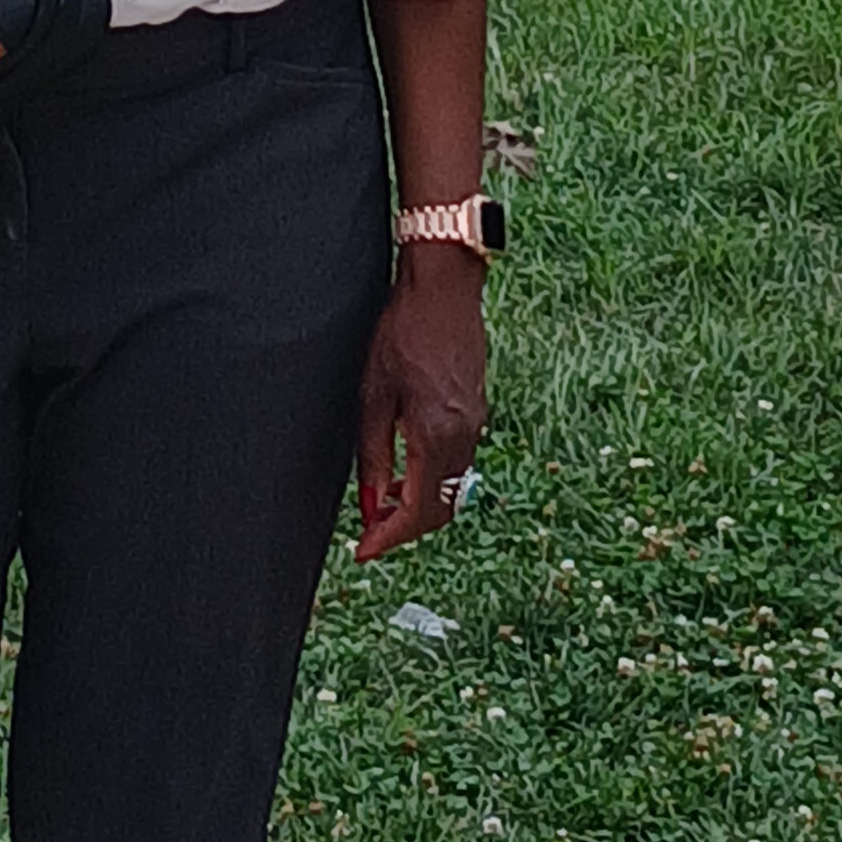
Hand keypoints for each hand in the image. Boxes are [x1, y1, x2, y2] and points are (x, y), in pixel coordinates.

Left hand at [353, 246, 486, 561]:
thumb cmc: (401, 332)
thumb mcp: (374, 394)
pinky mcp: (477, 411)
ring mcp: (476, 425)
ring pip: (451, 489)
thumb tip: (371, 505)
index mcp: (435, 435)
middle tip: (370, 533)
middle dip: (405, 529)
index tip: (364, 551)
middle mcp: (463, 437)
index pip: (417, 511)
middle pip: (440, 509)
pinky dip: (433, 480)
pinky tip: (407, 469)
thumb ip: (374, 454)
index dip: (388, 538)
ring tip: (383, 504)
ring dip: (420, 505)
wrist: (444, 290)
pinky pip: (458, 464)